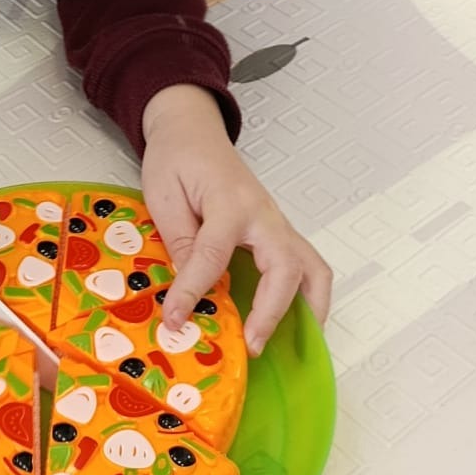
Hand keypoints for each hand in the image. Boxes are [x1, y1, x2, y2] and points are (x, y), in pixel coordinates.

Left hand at [141, 83, 331, 355]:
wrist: (193, 129)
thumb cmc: (176, 159)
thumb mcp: (163, 195)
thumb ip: (180, 239)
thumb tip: (188, 288)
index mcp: (230, 202)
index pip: (215, 255)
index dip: (194, 291)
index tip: (176, 320)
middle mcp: (264, 215)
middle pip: (285, 266)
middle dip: (272, 311)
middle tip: (251, 345)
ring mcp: (277, 223)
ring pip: (312, 268)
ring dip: (308, 309)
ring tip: (290, 344)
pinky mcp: (279, 232)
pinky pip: (307, 267)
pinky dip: (308, 298)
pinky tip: (294, 324)